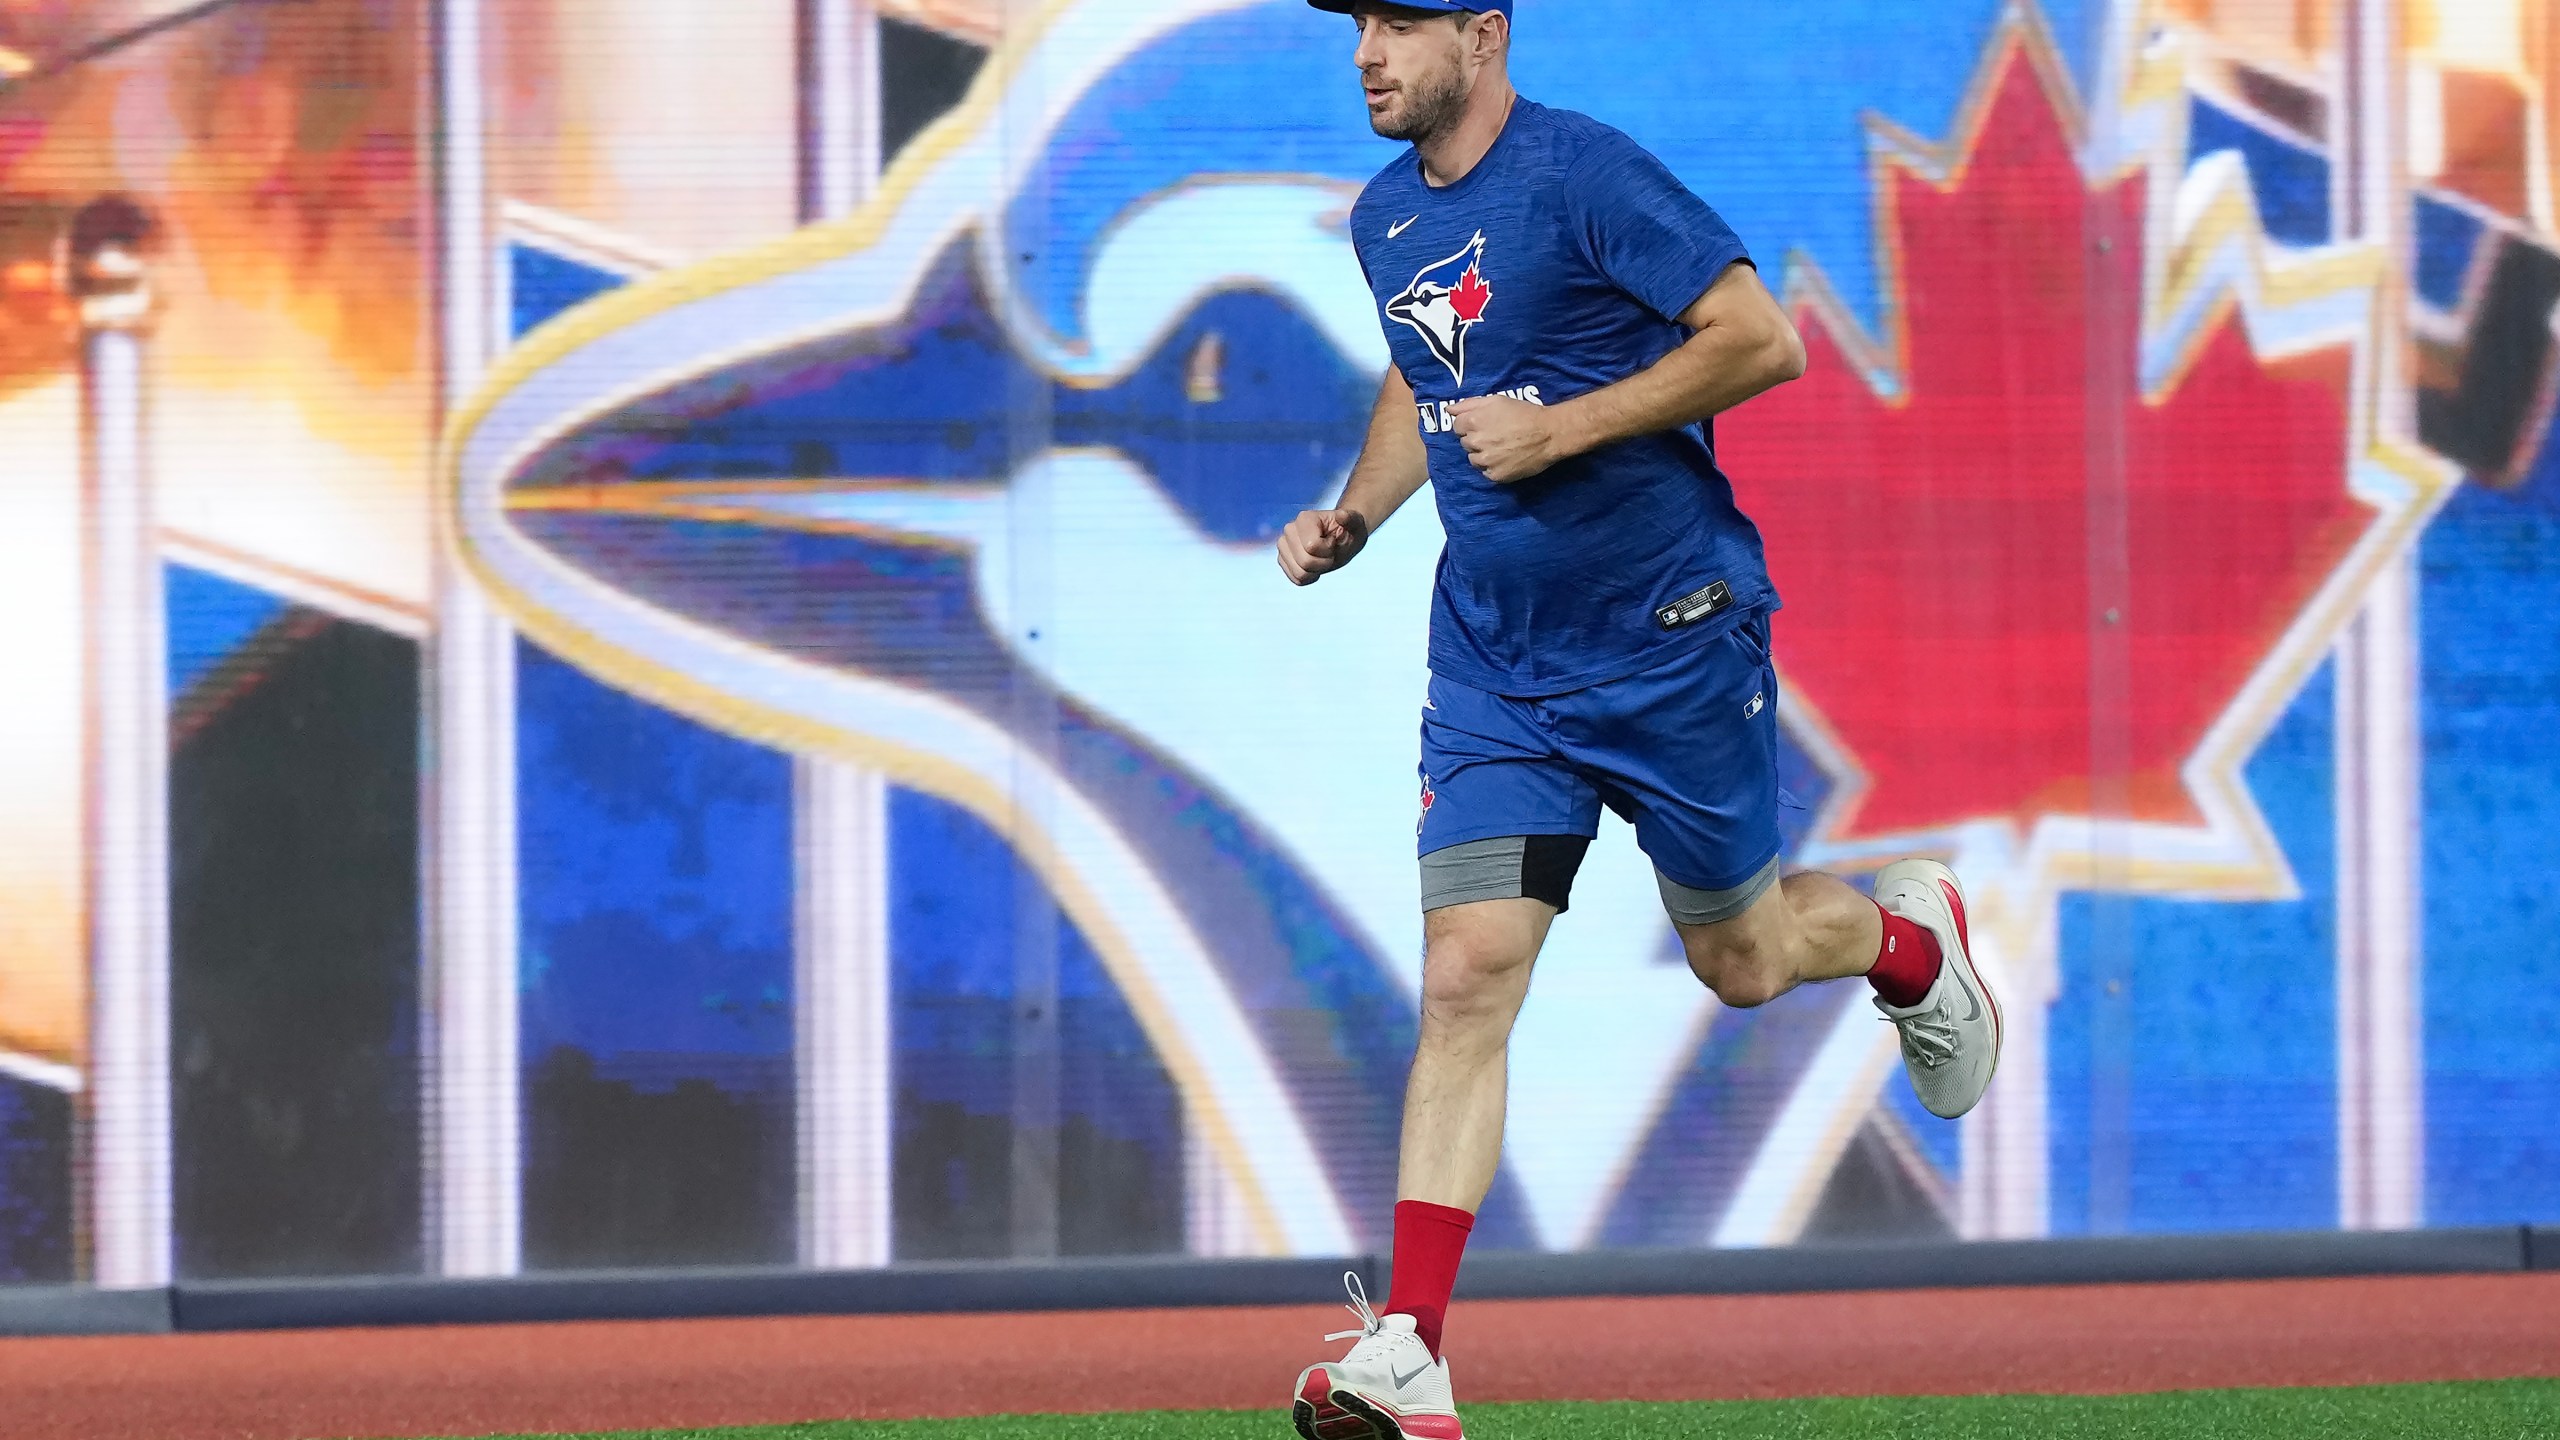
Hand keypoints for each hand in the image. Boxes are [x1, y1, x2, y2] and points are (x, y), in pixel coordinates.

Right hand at [1277, 507, 1370, 585]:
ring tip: (1322, 558)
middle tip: (1330, 552)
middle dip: (1324, 562)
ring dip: (1317, 571)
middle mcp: (1289, 530)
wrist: (1342, 539)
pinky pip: (1296, 579)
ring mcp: (1283, 545)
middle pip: (1305, 562)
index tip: (1333, 542)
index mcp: (1304, 518)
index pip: (1311, 546)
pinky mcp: (1283, 559)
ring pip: (1300, 573)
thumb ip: (1351, 519)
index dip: (1328, 550)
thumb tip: (1342, 515)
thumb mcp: (1356, 524)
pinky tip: (1315, 566)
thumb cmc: (1350, 530)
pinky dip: (1310, 577)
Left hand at [1451, 395, 1565, 482]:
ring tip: (1502, 447)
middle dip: (1477, 438)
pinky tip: (1506, 458)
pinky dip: (1493, 467)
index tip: (1485, 424)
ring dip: (1483, 454)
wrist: (1549, 434)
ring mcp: (1485, 461)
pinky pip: (1486, 472)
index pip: (1457, 426)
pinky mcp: (1495, 475)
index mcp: (1473, 421)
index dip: (1470, 424)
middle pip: (1465, 442)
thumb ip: (1468, 404)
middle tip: (1496, 435)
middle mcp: (1475, 442)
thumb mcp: (1496, 400)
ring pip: (1474, 459)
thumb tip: (1449, 410)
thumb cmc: (1524, 413)